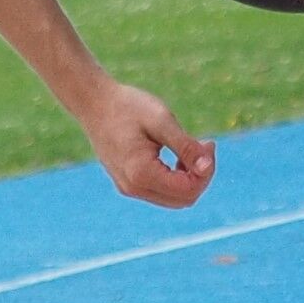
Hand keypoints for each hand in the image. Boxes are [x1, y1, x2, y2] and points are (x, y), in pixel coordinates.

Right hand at [81, 81, 215, 206]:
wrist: (95, 103)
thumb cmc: (128, 107)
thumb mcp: (162, 121)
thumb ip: (186, 146)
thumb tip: (207, 167)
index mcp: (142, 174)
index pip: (188, 189)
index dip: (206, 170)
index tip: (208, 143)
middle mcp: (134, 188)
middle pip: (183, 199)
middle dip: (201, 175)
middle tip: (205, 145)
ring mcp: (129, 188)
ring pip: (174, 199)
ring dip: (190, 177)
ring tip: (194, 148)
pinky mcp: (128, 183)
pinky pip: (161, 191)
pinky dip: (176, 178)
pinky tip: (178, 156)